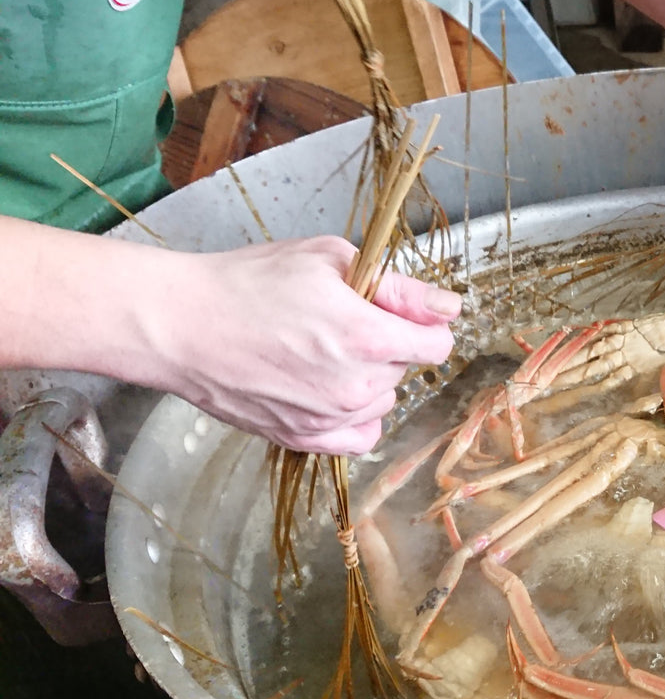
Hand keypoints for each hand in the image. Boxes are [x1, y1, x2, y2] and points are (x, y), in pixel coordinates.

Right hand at [157, 236, 459, 455]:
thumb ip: (400, 288)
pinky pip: (359, 436)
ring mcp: (329, 418)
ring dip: (368, 379)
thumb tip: (449, 308)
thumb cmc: (249, 283)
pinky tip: (327, 388)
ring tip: (321, 351)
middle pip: (405, 369)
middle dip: (386, 344)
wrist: (182, 324)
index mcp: (368, 337)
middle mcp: (356, 386)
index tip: (399, 312)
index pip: (438, 345)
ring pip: (383, 401)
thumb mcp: (330, 259)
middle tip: (339, 320)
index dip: (423, 323)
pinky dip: (353, 416)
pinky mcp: (303, 438)